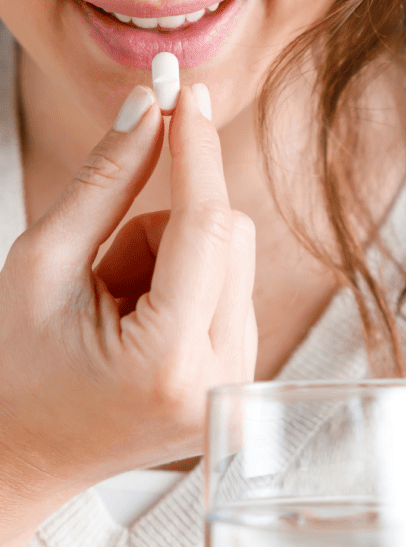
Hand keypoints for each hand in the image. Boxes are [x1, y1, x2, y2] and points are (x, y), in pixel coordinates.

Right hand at [0, 82, 256, 508]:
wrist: (23, 454)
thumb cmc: (14, 366)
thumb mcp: (41, 264)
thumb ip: (104, 181)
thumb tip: (149, 105)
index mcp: (167, 360)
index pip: (206, 225)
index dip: (196, 149)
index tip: (189, 92)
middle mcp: (221, 379)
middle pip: (231, 234)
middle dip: (166, 224)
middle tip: (104, 266)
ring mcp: (238, 385)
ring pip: (234, 256)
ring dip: (174, 257)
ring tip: (116, 307)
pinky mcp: (242, 378)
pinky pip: (232, 288)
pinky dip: (188, 283)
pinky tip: (140, 324)